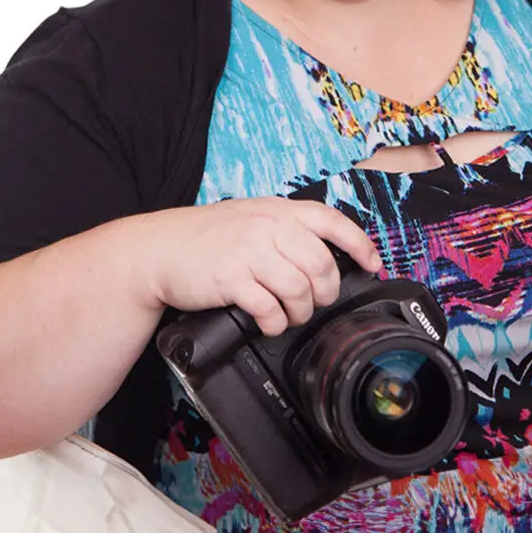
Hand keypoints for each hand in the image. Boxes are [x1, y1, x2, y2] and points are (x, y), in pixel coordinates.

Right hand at [146, 197, 381, 335]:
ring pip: (299, 289)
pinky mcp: (232, 279)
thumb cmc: (206, 237)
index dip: (360, 244)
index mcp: (278, 210)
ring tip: (291, 315)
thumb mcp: (251, 217)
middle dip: (326, 292)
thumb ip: (285, 228)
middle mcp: (267, 226)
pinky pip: (270, 309)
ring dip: (301, 311)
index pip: (332, 221)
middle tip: (316, 302)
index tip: (372, 264)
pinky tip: (269, 322)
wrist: (158, 249)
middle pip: (322, 264)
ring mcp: (249, 251)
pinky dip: (275, 322)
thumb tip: (325, 255)